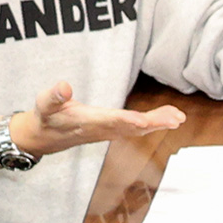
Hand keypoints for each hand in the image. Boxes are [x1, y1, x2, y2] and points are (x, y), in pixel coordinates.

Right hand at [0, 81, 183, 177]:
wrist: (47, 137)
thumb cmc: (46, 117)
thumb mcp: (44, 104)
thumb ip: (54, 96)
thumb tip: (64, 85)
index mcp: (86, 122)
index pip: (109, 121)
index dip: (125, 121)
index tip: (142, 120)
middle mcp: (102, 130)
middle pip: (131, 127)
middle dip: (153, 123)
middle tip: (174, 118)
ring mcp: (109, 132)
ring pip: (138, 129)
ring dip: (159, 123)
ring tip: (178, 117)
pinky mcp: (113, 130)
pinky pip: (138, 128)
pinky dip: (155, 123)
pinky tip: (170, 118)